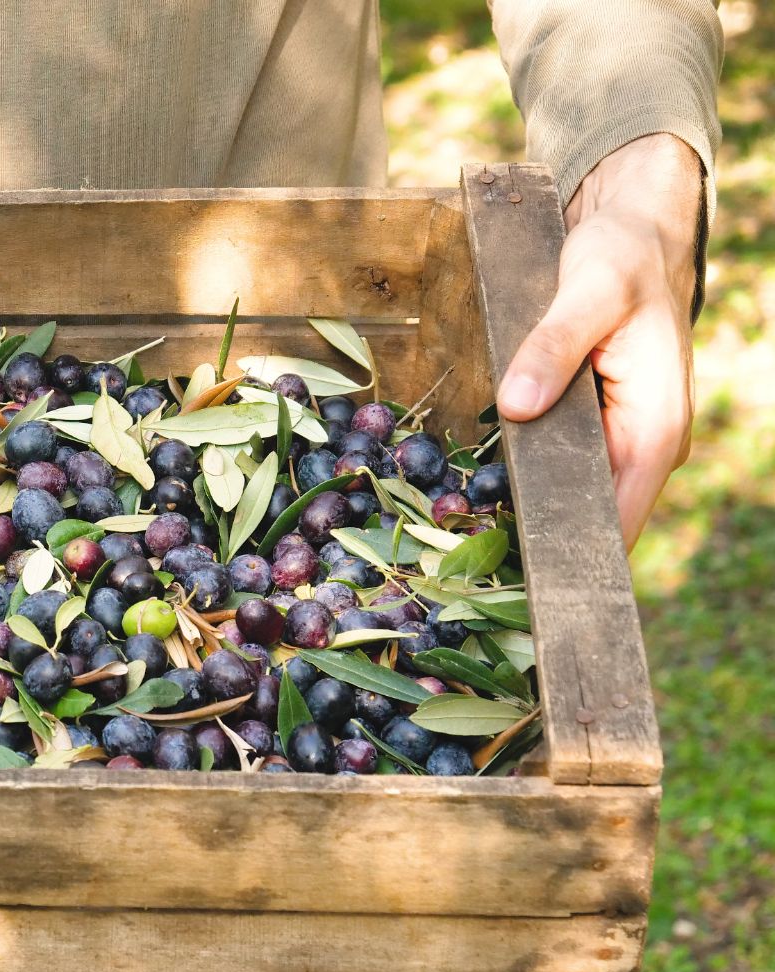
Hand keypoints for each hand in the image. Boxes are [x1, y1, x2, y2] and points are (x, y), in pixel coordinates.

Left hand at [496, 134, 702, 547]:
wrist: (633, 235)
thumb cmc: (619, 260)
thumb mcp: (588, 292)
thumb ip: (552, 347)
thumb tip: (518, 406)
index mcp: (655, 429)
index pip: (619, 520)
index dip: (576, 558)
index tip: (526, 588)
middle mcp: (643, 448)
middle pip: (594, 523)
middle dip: (541, 550)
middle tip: (471, 579)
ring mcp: (619, 442)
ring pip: (573, 500)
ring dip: (528, 521)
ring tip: (464, 555)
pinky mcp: (594, 430)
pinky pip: (561, 471)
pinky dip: (527, 486)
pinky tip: (478, 506)